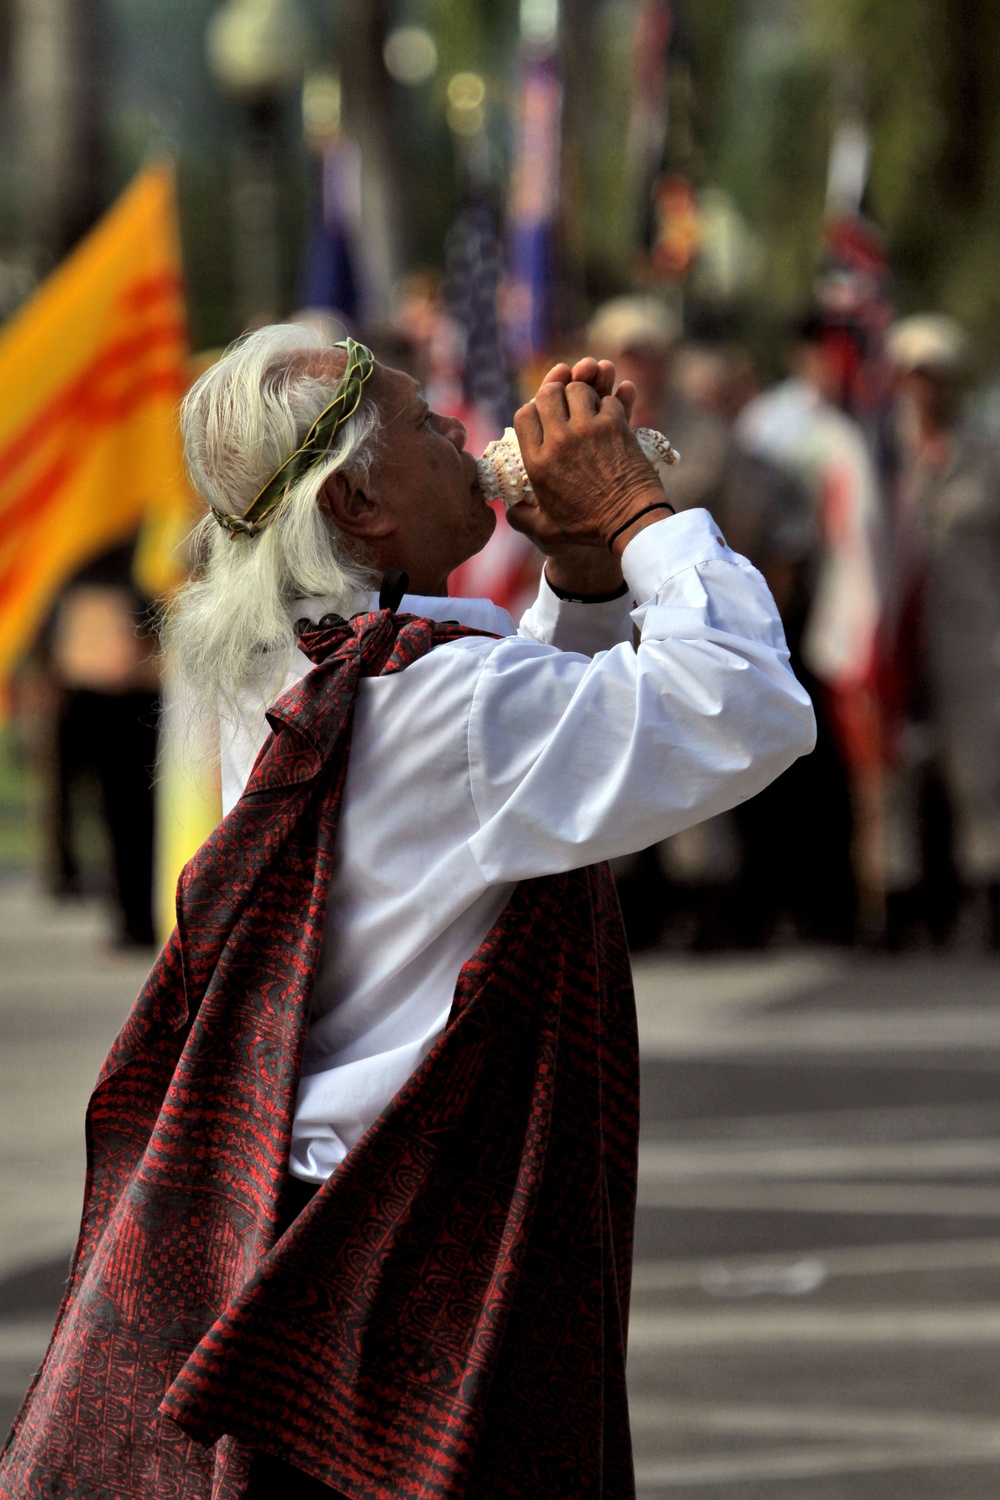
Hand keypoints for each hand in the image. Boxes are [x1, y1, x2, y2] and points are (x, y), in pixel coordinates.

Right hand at [507, 358, 669, 559]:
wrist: (631, 522)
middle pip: (549, 394)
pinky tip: (610, 420)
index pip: (524, 415)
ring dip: (584, 395)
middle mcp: (559, 441)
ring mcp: (587, 430)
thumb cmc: (590, 528)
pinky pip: (607, 399)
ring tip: (589, 410)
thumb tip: (510, 509)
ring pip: (578, 389)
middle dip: (556, 394)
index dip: (532, 410)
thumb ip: (521, 518)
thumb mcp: (546, 530)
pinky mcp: (615, 425)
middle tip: (566, 407)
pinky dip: (609, 406)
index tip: (544, 418)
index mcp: (538, 462)